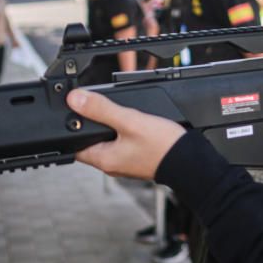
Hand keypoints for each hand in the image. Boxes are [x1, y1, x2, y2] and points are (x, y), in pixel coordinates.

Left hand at [67, 89, 185, 179]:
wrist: (190, 159)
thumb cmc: (162, 146)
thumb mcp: (129, 120)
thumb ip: (101, 109)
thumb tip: (75, 99)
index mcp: (103, 159)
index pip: (73, 144)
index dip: (72, 125)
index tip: (74, 109)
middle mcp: (112, 163)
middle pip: (90, 140)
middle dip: (92, 122)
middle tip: (97, 105)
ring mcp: (125, 161)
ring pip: (108, 140)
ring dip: (109, 125)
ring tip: (116, 111)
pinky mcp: (137, 157)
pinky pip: (122, 142)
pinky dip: (123, 130)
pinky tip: (132, 121)